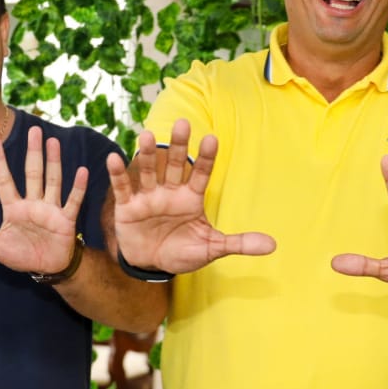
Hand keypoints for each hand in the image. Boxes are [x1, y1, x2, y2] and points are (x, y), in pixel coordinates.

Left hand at [0, 126, 84, 273]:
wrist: (47, 268)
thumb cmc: (20, 255)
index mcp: (13, 207)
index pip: (3, 180)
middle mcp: (32, 203)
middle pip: (32, 173)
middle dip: (33, 152)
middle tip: (34, 130)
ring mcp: (50, 209)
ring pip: (52, 181)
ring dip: (54, 162)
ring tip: (54, 141)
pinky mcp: (66, 220)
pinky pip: (72, 201)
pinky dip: (77, 187)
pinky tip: (82, 170)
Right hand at [108, 119, 275, 273]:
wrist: (153, 265)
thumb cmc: (183, 252)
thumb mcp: (212, 248)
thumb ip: (239, 243)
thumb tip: (273, 245)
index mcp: (191, 198)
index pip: (200, 174)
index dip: (205, 157)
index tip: (211, 138)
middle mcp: (170, 192)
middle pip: (174, 165)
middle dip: (177, 145)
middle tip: (182, 123)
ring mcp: (148, 197)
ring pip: (148, 171)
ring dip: (146, 154)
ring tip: (146, 135)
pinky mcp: (128, 207)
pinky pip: (124, 188)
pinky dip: (118, 174)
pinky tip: (114, 158)